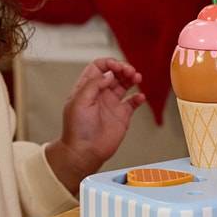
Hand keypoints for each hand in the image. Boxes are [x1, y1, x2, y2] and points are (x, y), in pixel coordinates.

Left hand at [47, 58, 145, 192]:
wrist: (85, 152)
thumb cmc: (77, 130)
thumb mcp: (79, 101)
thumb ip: (93, 85)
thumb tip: (108, 74)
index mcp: (87, 88)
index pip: (98, 67)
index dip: (109, 63)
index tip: (117, 67)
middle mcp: (100, 94)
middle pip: (114, 73)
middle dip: (123, 69)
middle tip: (130, 72)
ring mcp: (111, 104)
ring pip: (124, 84)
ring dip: (132, 78)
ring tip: (137, 78)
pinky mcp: (122, 115)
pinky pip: (133, 102)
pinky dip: (139, 97)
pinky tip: (140, 97)